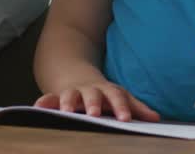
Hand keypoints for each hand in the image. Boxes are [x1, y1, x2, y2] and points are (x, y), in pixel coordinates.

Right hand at [34, 80, 159, 121]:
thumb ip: (135, 107)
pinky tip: (37, 108)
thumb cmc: (102, 93)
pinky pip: (48, 98)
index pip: (116, 98)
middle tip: (95, 114)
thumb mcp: (119, 96)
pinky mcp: (56, 97)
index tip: (125, 119)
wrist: (75, 74)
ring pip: (70, 96)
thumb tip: (156, 118)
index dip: (121, 108)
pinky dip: (44, 102)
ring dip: (68, 103)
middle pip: (92, 95)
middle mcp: (89, 91)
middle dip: (93, 104)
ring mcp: (72, 93)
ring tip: (66, 112)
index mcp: (107, 91)